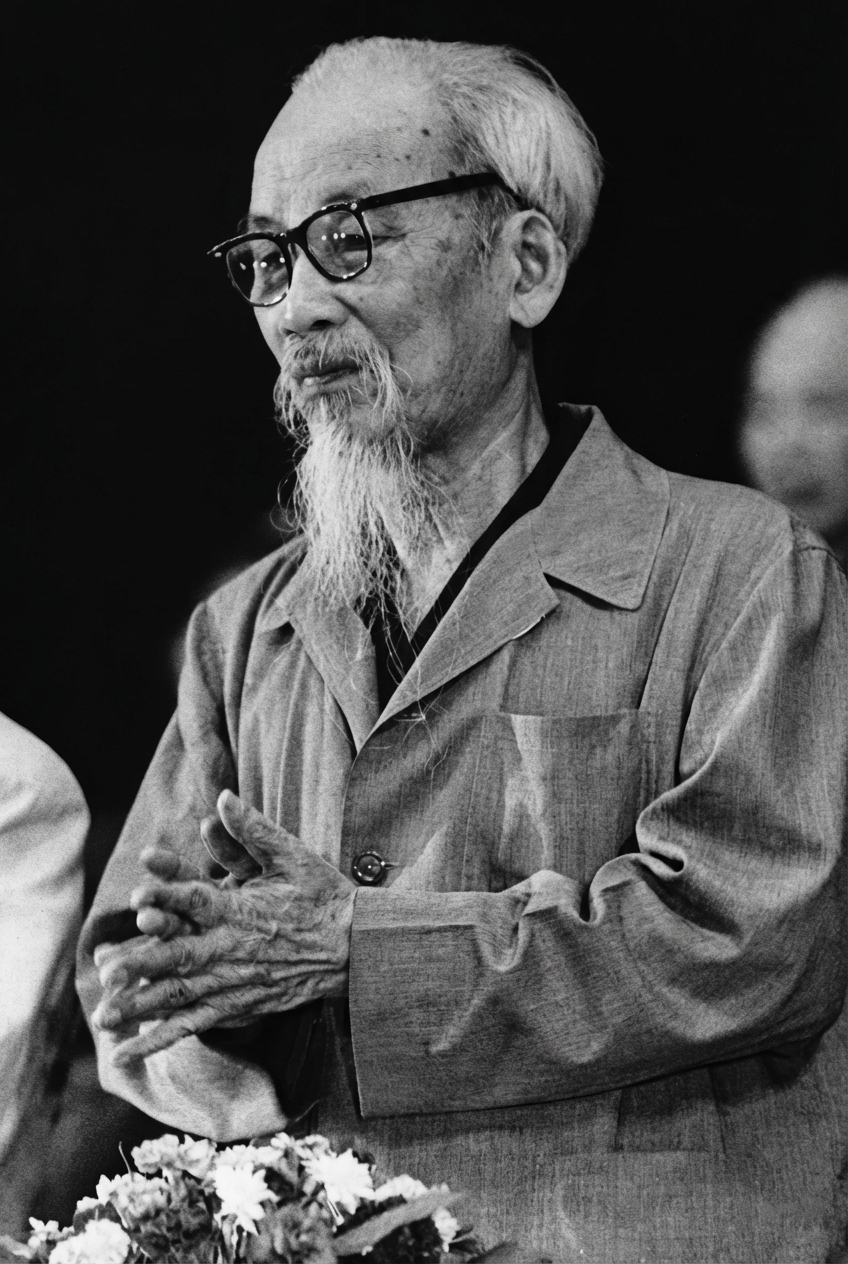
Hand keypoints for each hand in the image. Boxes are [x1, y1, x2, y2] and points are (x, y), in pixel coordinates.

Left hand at [92, 791, 355, 1065]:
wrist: (356, 947)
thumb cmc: (322, 895)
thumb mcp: (291, 855)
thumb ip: (253, 830)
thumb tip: (223, 797)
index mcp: (241, 909)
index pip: (199, 900)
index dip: (168, 896)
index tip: (138, 898)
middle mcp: (232, 948)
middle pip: (181, 956)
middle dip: (142, 964)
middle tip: (107, 972)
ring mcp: (233, 982)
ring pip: (180, 996)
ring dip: (140, 1007)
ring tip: (103, 1018)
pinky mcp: (236, 1006)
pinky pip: (192, 1025)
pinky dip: (158, 1040)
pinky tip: (125, 1054)